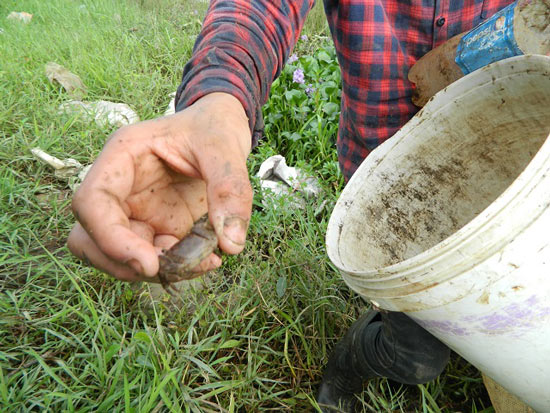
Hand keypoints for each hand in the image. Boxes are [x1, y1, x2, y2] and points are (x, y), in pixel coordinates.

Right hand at [67, 93, 252, 281]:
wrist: (221, 129)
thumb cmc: (214, 126)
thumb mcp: (225, 147)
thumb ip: (230, 189)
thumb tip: (231, 244)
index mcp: (123, 158)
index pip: (91, 203)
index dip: (110, 240)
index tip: (148, 264)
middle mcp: (121, 188)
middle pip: (91, 239)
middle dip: (126, 263)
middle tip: (170, 269)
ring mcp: (137, 211)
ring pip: (117, 256)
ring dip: (154, 270)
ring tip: (202, 261)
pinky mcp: (157, 228)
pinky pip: (154, 259)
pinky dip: (177, 269)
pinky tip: (209, 259)